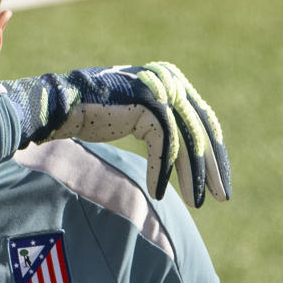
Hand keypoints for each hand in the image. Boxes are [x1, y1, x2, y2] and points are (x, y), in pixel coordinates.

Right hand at [7, 63, 230, 206]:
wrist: (60, 106)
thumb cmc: (92, 114)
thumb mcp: (136, 117)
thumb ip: (162, 124)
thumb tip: (185, 155)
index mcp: (171, 79)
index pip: (203, 120)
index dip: (214, 153)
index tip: (218, 182)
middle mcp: (168, 79)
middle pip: (201, 129)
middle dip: (212, 167)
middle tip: (222, 197)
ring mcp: (158, 90)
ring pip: (187, 139)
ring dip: (192, 175)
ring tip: (197, 203)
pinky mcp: (145, 104)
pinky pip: (163, 144)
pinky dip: (161, 171)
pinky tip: (157, 193)